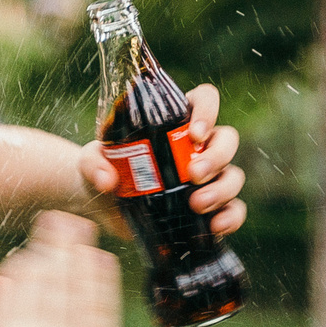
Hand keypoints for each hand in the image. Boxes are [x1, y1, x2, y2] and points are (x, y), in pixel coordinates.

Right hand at [0, 211, 122, 326]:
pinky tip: (99, 258)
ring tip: (80, 228)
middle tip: (60, 219)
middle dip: (53, 241)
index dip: (25, 257)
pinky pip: (101, 304)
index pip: (16, 279)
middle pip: (47, 273)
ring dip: (78, 249)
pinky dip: (100, 276)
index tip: (33, 249)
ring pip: (75, 282)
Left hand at [77, 82, 246, 238]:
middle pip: (226, 140)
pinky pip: (234, 210)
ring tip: (196, 204)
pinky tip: (215, 227)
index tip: (194, 133)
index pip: (205, 100)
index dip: (208, 111)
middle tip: (192, 175)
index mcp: (175, 124)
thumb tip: (107, 179)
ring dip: (222, 189)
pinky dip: (231, 218)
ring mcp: (207, 179)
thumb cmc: (103, 170)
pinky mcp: (209, 209)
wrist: (104, 207)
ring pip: (233, 176)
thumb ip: (93, 163)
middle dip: (216, 156)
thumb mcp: (91, 162)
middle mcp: (197, 148)